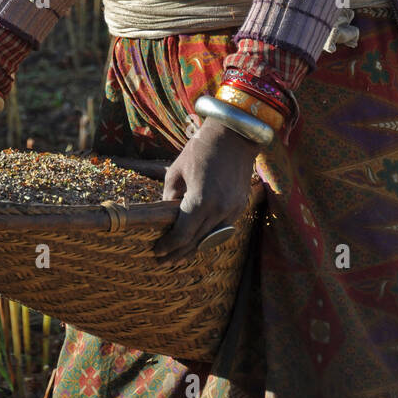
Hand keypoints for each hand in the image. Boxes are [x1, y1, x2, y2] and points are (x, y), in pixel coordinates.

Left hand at [153, 115, 259, 263]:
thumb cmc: (200, 149)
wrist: (234, 135)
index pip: (182, 234)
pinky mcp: (241, 206)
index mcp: (201, 200)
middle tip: (162, 261)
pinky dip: (208, 236)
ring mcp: (233, 209)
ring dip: (194, 249)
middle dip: (178, 253)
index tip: (156, 251)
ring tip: (177, 257)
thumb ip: (169, 197)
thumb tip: (166, 217)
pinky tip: (196, 241)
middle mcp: (220, 209)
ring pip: (211, 239)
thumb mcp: (176, 171)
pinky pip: (222, 229)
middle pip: (196, 242)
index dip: (168, 246)